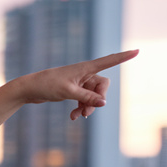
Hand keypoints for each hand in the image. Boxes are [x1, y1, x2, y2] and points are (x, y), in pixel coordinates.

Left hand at [18, 49, 138, 119]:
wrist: (29, 89)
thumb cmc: (47, 85)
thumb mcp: (68, 92)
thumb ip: (87, 97)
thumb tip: (104, 103)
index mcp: (84, 68)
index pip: (108, 61)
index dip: (123, 57)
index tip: (137, 50)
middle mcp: (84, 73)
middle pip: (102, 87)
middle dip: (97, 100)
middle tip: (87, 112)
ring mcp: (79, 82)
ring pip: (93, 96)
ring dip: (88, 107)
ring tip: (78, 116)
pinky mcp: (73, 90)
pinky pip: (84, 100)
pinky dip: (81, 108)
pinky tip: (73, 117)